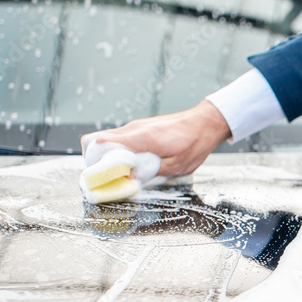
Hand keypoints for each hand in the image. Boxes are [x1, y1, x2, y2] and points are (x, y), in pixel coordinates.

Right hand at [80, 100, 231, 176]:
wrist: (205, 123)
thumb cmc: (195, 142)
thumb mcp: (176, 166)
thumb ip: (152, 173)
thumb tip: (131, 179)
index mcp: (141, 137)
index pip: (101, 143)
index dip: (95, 162)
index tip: (100, 177)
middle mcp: (134, 129)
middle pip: (97, 141)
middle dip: (97, 161)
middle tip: (106, 177)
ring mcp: (135, 127)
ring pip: (108, 140)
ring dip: (109, 157)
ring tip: (120, 172)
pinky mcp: (140, 128)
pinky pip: (120, 139)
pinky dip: (119, 151)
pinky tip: (131, 163)